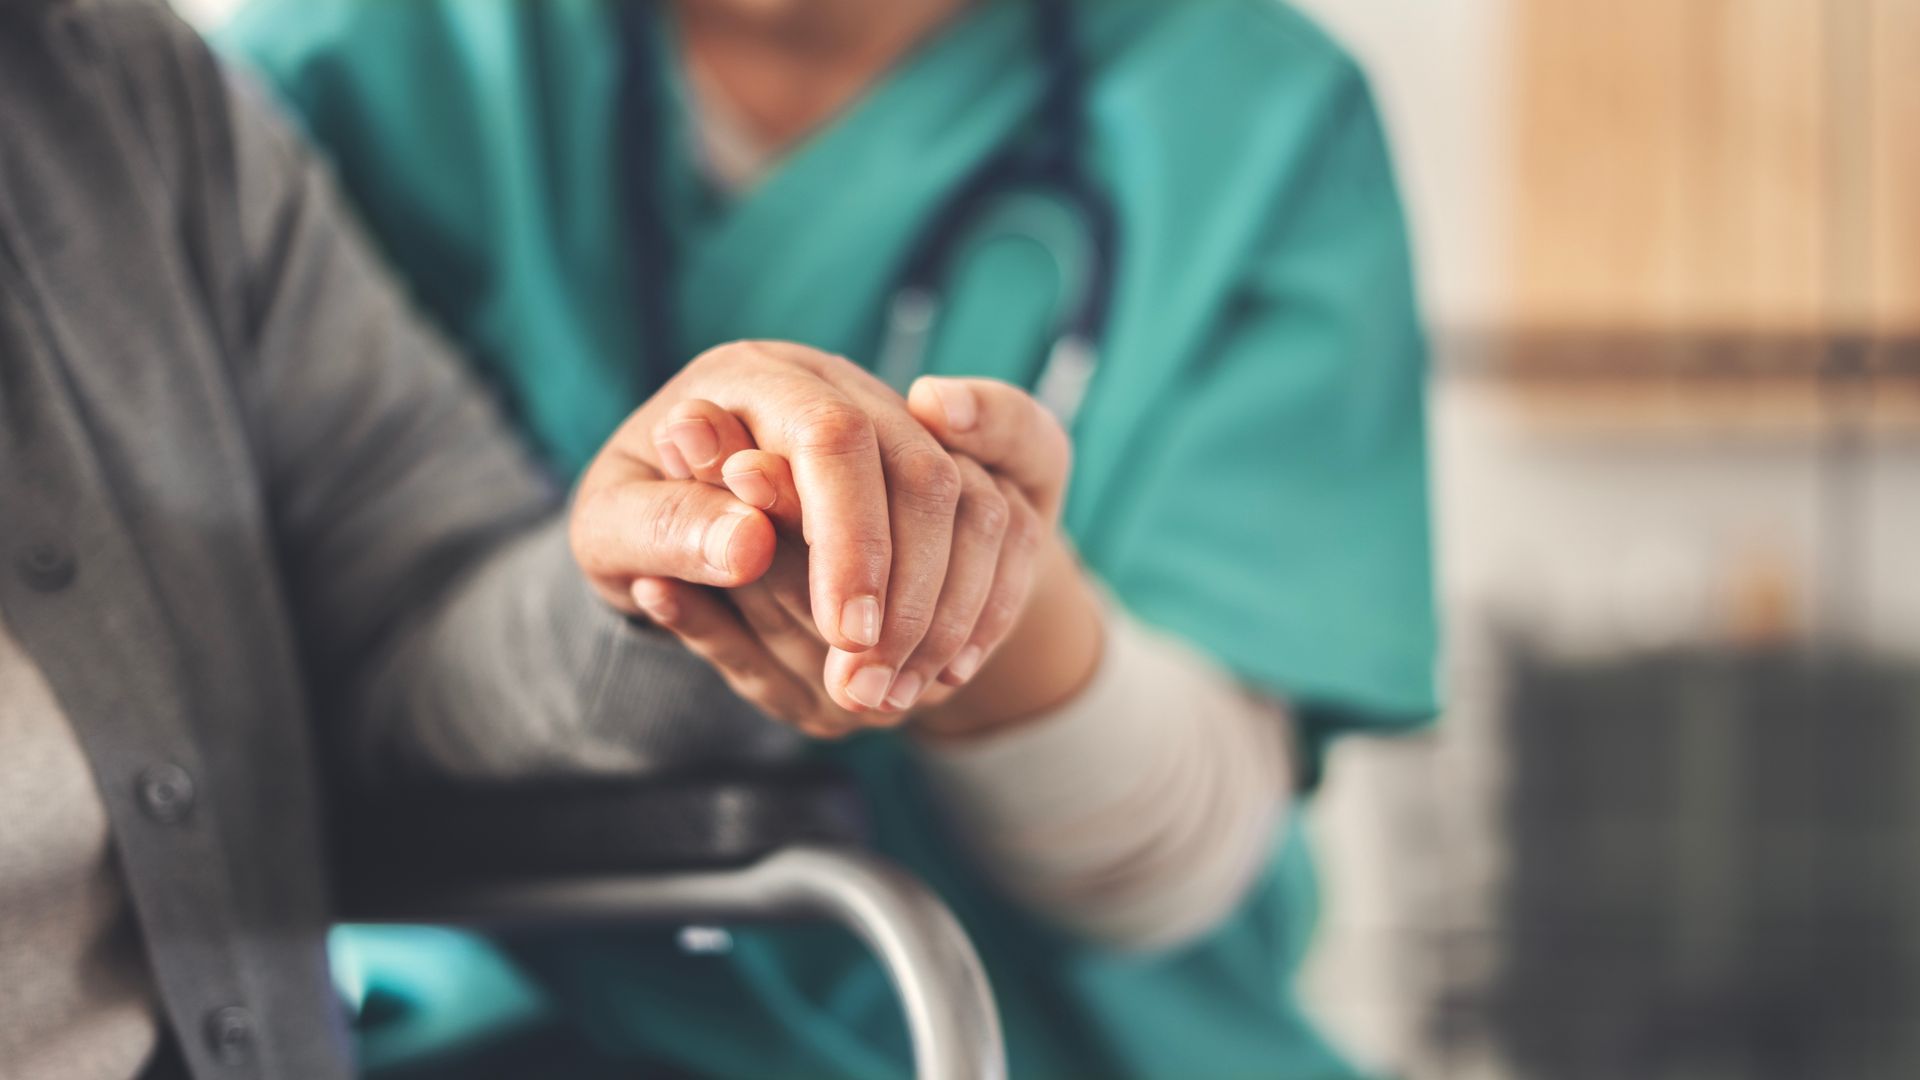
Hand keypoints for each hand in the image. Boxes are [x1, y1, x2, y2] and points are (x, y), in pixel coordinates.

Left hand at [629, 376, 1095, 737]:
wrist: (669, 506)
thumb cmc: (635, 518)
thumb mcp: (608, 527)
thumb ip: (662, 526)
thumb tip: (744, 542)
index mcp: (754, 373)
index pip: (832, 438)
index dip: (851, 540)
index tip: (848, 634)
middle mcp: (834, 382)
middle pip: (920, 473)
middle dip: (908, 589)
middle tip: (870, 689)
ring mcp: (894, 422)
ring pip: (975, 506)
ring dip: (947, 613)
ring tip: (895, 694)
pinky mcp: (938, 467)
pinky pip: (1005, 530)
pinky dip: (981, 609)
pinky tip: (939, 672)